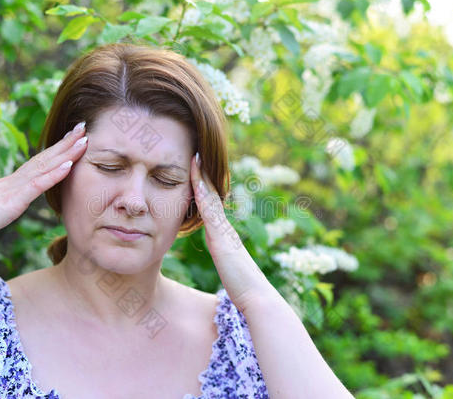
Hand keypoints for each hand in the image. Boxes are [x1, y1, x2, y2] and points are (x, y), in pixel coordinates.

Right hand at [0, 121, 88, 247]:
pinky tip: (69, 165)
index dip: (57, 149)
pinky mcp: (13, 201)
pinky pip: (37, 185)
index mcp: (13, 182)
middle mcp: (16, 180)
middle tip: (84, 127)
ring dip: (66, 153)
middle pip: (45, 158)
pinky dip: (54, 175)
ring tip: (83, 140)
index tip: (73, 137)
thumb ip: (10, 199)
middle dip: (66, 143)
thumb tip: (18, 198)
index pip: (39, 162)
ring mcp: (15, 188)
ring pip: (44, 166)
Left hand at [190, 153, 271, 312]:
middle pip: (212, 195)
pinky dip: (203, 194)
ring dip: (203, 177)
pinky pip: (209, 211)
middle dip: (204, 175)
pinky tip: (196, 181)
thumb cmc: (243, 288)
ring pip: (211, 198)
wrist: (256, 297)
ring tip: (195, 157)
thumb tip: (225, 258)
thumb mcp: (229, 269)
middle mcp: (225, 228)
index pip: (212, 206)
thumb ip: (225, 259)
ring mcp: (224, 231)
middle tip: (196, 154)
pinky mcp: (221, 237)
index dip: (204, 188)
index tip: (198, 172)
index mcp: (223, 235)